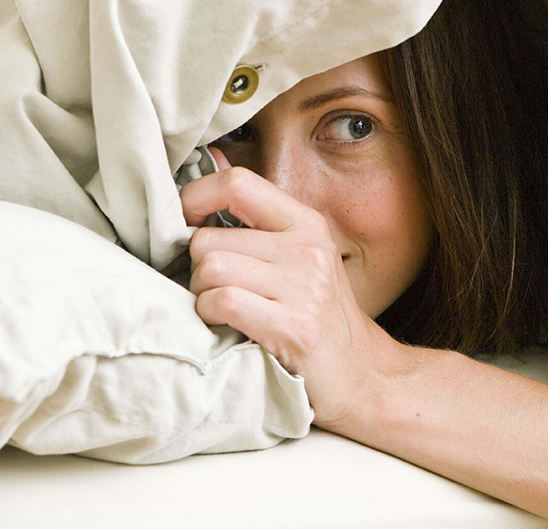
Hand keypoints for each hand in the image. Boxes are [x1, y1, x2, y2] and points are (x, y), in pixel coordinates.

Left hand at [178, 152, 398, 428]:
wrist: (362, 376)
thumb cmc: (316, 318)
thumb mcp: (297, 258)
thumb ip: (257, 221)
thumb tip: (208, 171)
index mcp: (306, 223)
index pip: (236, 183)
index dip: (195, 198)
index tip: (185, 223)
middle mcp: (308, 248)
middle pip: (208, 237)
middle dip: (196, 268)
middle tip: (213, 289)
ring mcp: (305, 287)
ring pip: (210, 267)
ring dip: (201, 294)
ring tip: (221, 308)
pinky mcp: (296, 326)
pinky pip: (221, 301)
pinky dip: (209, 316)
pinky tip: (226, 326)